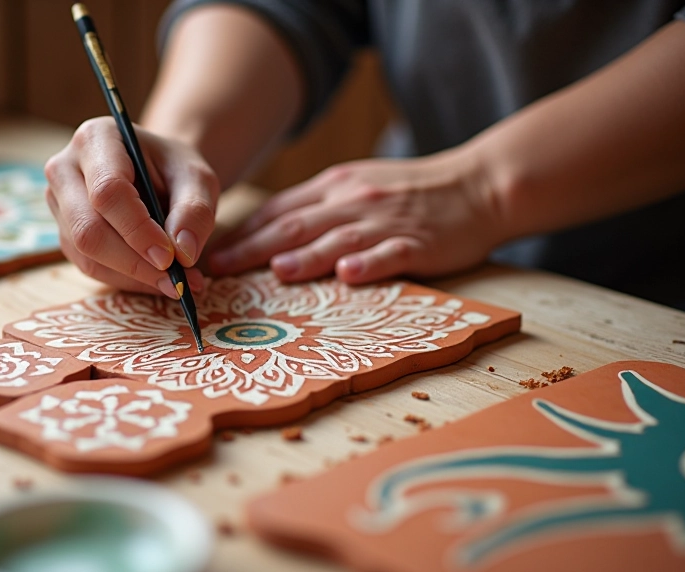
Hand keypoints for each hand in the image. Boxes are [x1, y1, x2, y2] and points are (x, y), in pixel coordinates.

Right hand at [45, 117, 218, 296]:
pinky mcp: (64, 233)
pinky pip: (90, 267)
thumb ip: (195, 210)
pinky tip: (156, 278)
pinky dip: (127, 280)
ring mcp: (59, 204)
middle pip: (88, 228)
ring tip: (177, 281)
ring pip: (87, 254)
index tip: (170, 257)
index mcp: (96, 139)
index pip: (108, 191)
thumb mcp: (197, 179)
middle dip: (135, 263)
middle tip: (178, 280)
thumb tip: (182, 252)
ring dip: (134, 277)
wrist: (156, 174)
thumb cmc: (174, 170)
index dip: (137, 230)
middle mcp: (65, 168)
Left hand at [207, 149, 505, 283]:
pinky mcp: (418, 243)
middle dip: (253, 247)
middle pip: (296, 224)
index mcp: (335, 186)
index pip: (278, 209)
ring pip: (338, 238)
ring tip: (276, 270)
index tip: (208, 251)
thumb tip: (265, 231)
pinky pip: (391, 253)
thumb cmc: (410, 191)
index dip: (241, 231)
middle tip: (217, 268)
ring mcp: (385, 222)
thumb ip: (314, 206)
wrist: (476, 184)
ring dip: (305, 256)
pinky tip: (350, 274)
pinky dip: (370, 263)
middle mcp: (353, 200)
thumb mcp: (356, 184)